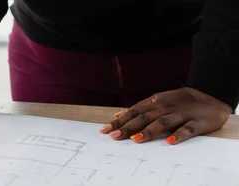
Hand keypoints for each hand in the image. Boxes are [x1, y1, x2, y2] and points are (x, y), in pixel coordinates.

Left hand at [99, 87, 231, 144]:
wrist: (211, 95)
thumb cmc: (180, 102)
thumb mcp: (158, 101)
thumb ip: (139, 108)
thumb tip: (117, 115)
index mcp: (155, 103)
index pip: (134, 112)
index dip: (119, 121)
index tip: (105, 130)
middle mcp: (166, 108)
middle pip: (145, 117)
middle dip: (128, 127)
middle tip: (115, 136)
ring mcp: (182, 114)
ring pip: (164, 122)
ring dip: (149, 130)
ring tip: (136, 139)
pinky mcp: (198, 122)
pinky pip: (189, 128)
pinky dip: (179, 134)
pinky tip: (170, 141)